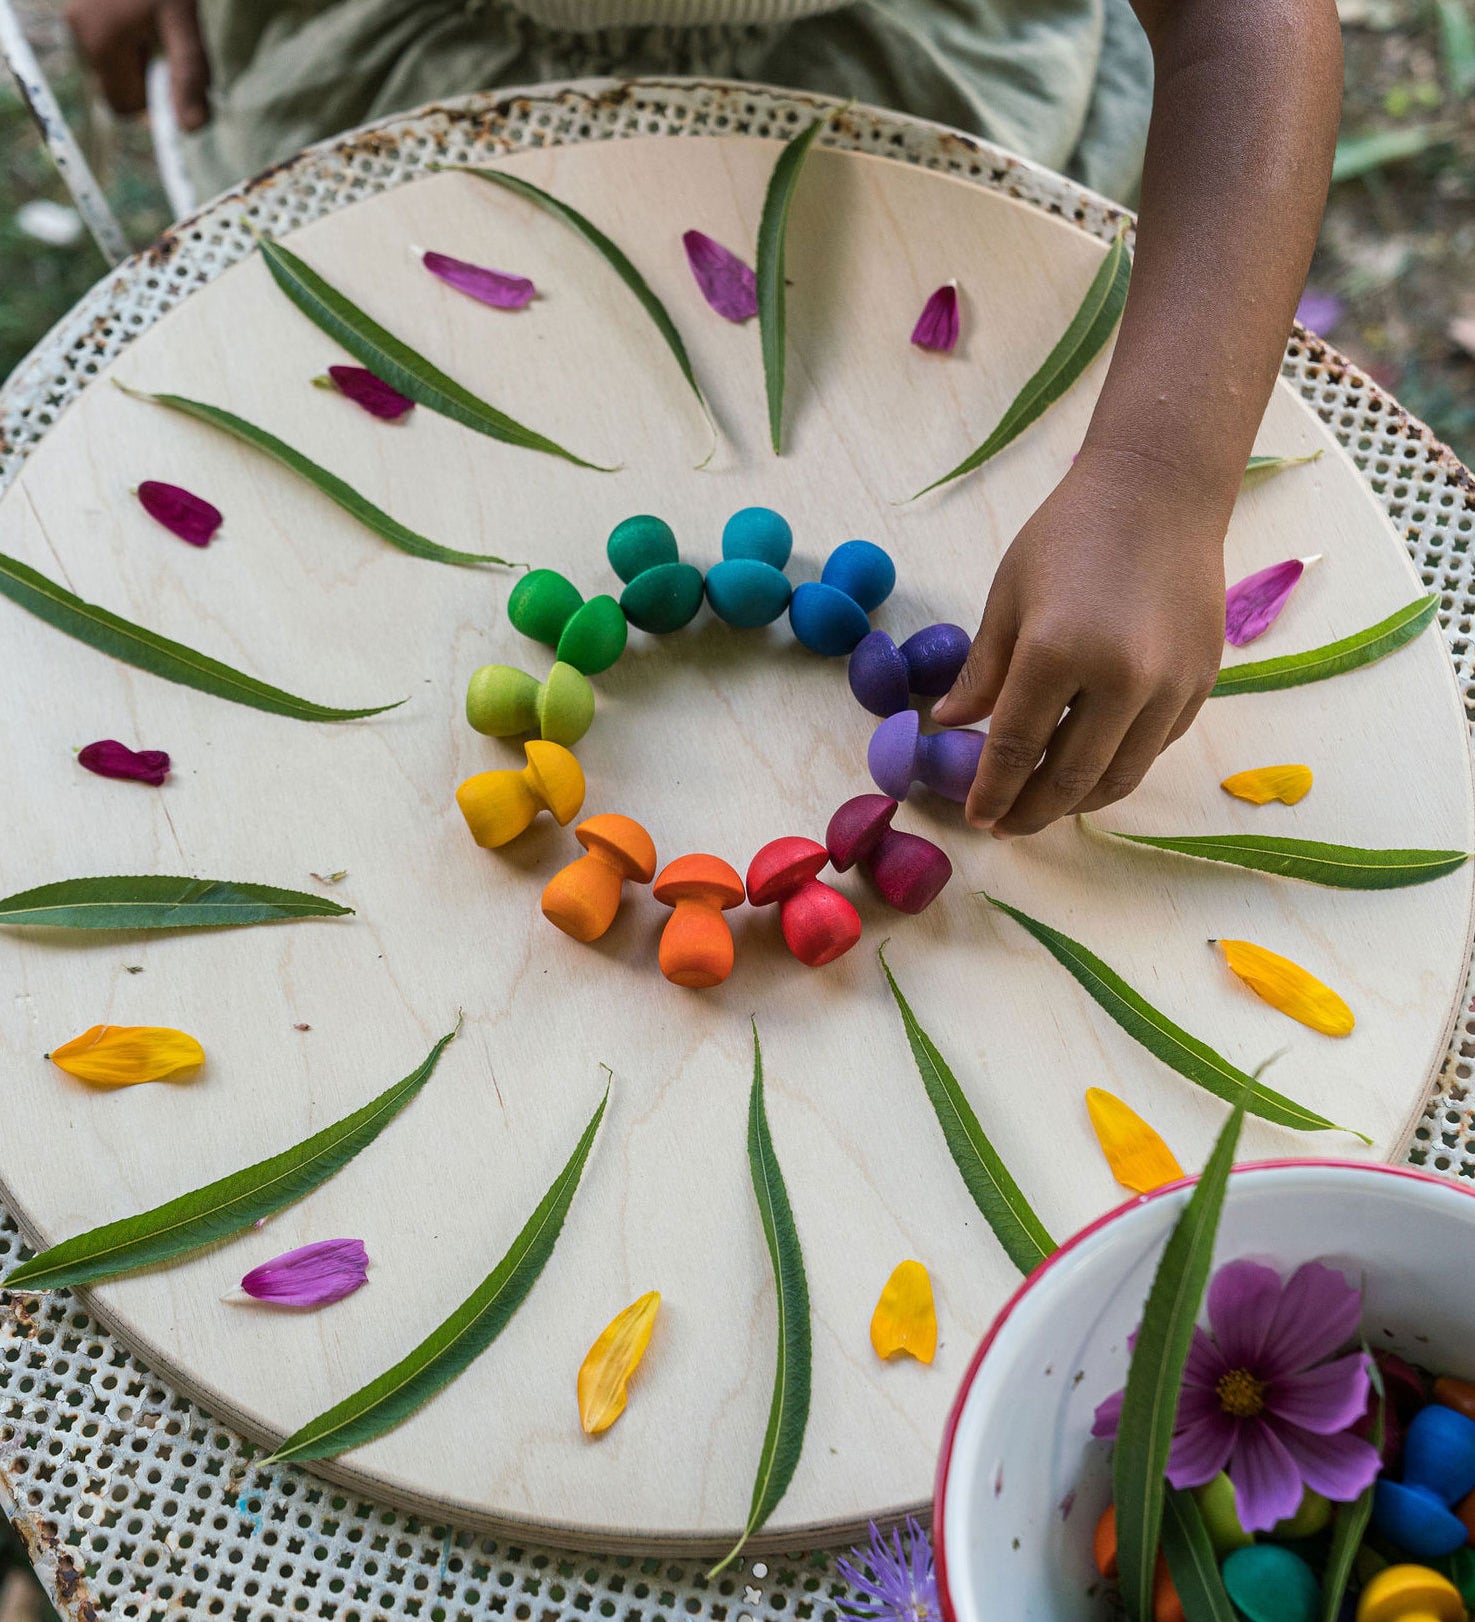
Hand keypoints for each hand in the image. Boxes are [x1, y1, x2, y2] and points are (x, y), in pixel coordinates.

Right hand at [66, 0, 208, 131]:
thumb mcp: (183, 24)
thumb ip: (189, 76)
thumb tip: (191, 128)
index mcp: (103, 44)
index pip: (124, 108)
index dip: (154, 104)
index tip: (174, 79)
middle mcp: (81, 35)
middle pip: (118, 88)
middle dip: (146, 79)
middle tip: (167, 46)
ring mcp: (77, 20)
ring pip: (114, 67)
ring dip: (140, 58)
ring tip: (154, 24)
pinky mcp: (82, 9)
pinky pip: (109, 45)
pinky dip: (130, 41)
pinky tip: (140, 14)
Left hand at [930, 452, 1226, 837]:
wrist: (1160, 492)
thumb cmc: (1070, 535)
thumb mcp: (1008, 598)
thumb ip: (983, 671)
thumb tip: (949, 726)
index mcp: (1057, 652)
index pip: (1017, 749)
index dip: (992, 791)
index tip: (976, 816)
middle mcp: (1121, 678)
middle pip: (1070, 777)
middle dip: (1032, 812)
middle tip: (1005, 825)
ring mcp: (1169, 685)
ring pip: (1120, 776)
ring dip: (1077, 802)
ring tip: (1045, 807)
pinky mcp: (1201, 683)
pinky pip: (1153, 748)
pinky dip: (1118, 768)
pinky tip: (1090, 768)